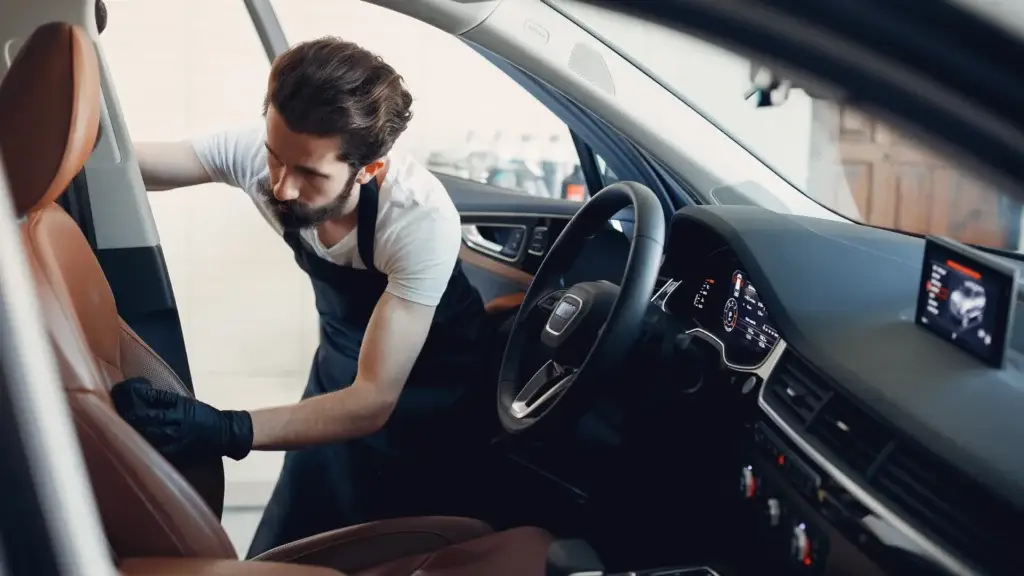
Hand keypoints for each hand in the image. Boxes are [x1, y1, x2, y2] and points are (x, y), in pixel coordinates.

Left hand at [110, 378, 252, 462]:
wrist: (225, 433)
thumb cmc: (204, 416)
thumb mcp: (187, 402)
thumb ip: (165, 401)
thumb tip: (139, 396)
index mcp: (181, 407)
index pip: (152, 399)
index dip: (135, 395)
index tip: (123, 391)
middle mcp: (177, 422)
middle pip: (146, 418)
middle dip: (129, 414)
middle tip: (116, 409)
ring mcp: (176, 439)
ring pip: (147, 434)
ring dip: (132, 429)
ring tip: (120, 426)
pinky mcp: (176, 452)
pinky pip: (154, 449)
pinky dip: (142, 444)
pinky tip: (133, 442)